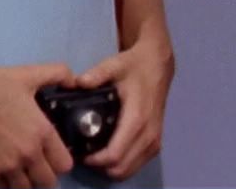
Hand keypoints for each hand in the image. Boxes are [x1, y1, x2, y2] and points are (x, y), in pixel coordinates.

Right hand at [0, 62, 76, 188]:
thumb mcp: (32, 74)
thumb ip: (59, 74)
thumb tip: (75, 82)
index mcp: (42, 132)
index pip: (65, 164)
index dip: (63, 161)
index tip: (57, 155)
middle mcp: (28, 154)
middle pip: (48, 182)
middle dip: (47, 175)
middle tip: (41, 165)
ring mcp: (7, 166)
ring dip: (28, 182)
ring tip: (25, 171)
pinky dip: (8, 183)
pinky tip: (7, 171)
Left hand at [75, 37, 174, 179]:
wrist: (158, 65)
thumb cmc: (135, 66)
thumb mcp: (115, 64)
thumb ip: (97, 74)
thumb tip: (77, 83)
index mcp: (137, 118)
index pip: (114, 154)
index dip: (94, 159)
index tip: (79, 152)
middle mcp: (148, 135)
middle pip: (120, 168)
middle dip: (99, 166)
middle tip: (84, 153)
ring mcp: (154, 141)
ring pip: (128, 170)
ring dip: (109, 168)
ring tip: (94, 154)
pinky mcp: (155, 144)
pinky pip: (136, 165)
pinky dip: (121, 165)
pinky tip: (109, 153)